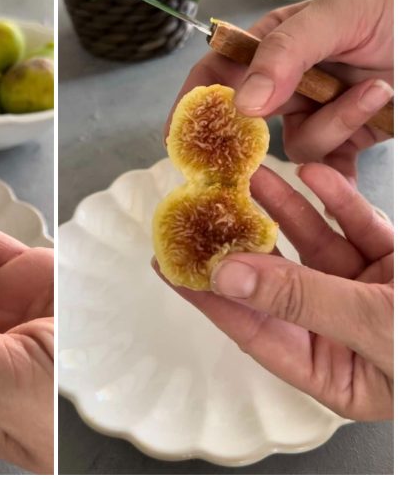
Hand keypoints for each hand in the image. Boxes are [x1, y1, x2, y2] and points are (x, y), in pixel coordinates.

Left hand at [153, 163, 392, 419]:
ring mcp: (373, 298)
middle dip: (244, 237)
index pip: (251, 328)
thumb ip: (300, 299)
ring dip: (287, 209)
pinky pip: (362, 232)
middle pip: (278, 281)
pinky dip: (341, 203)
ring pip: (317, 248)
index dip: (206, 294)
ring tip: (252, 170)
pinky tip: (315, 175)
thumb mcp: (375, 324)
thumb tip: (224, 278)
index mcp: (332, 371)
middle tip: (202, 200)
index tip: (165, 259)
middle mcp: (344, 335)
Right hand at [168, 0, 393, 180]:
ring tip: (379, 91)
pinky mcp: (350, 141)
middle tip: (258, 146)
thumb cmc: (397, 5)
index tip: (178, 134)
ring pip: (297, 145)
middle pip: (248, 121)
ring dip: (338, 123)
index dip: (193, 103)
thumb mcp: (339, 12)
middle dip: (253, 136)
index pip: (218, 74)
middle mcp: (289, 84)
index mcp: (274, 45)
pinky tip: (364, 146)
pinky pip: (332, 165)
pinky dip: (344, 169)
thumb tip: (241, 103)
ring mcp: (318, 114)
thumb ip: (287, 52)